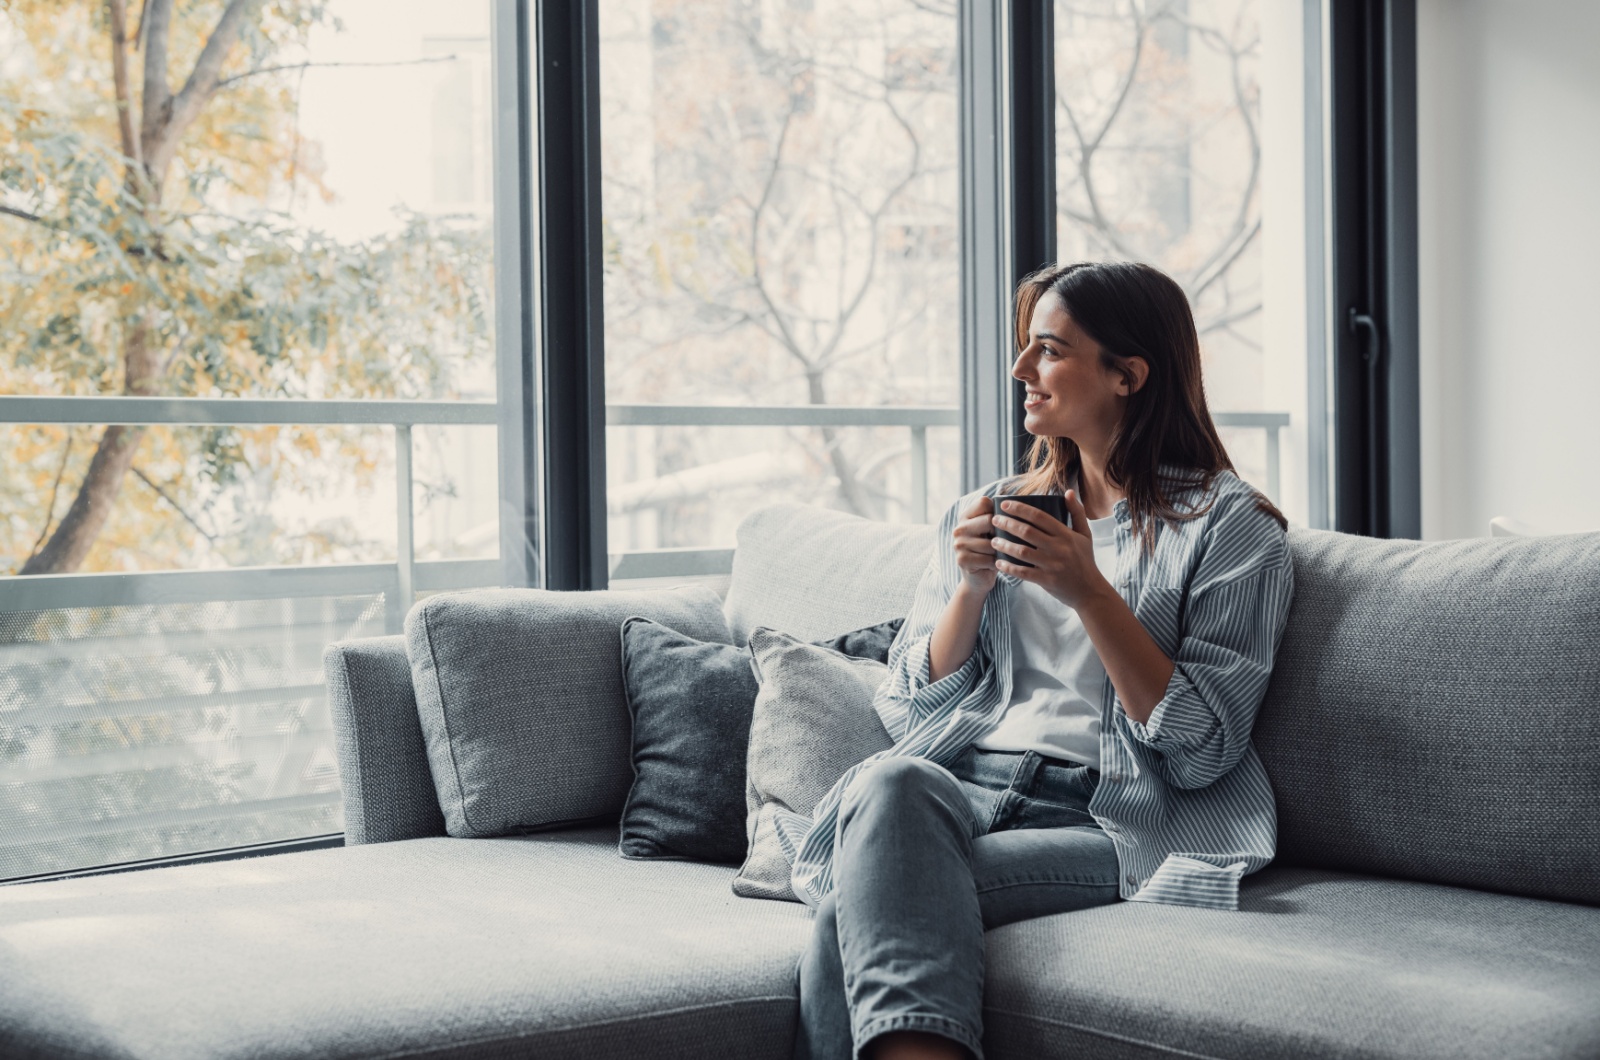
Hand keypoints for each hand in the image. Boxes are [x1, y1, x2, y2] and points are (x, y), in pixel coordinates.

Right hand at [952, 495, 998, 593]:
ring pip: (991, 542)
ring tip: (1000, 555)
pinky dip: (997, 563)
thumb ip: (999, 518)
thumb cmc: (991, 551)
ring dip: (1001, 551)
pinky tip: (995, 565)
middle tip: (1003, 542)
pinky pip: (988, 558)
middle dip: (1001, 532)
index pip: (984, 502)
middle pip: (989, 520)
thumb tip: (1022, 505)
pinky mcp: (962, 559)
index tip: (1002, 523)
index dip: (998, 511)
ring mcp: (959, 544)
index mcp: (966, 517)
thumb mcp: (993, 532)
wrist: (978, 578)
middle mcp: (959, 528)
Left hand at [990, 490, 1110, 608]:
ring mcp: (1052, 565)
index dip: (1020, 509)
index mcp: (1066, 534)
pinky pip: (1023, 572)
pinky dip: (1009, 567)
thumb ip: (1077, 512)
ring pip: (1022, 552)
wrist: (1090, 591)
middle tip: (994, 520)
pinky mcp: (1047, 580)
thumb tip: (1068, 491)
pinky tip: (998, 562)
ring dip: (1004, 545)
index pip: (1039, 517)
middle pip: (1027, 532)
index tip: (1005, 504)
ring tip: (993, 541)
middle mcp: (1059, 548)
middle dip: (1007, 524)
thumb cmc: (1085, 559)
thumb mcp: (1085, 534)